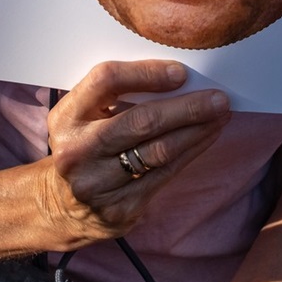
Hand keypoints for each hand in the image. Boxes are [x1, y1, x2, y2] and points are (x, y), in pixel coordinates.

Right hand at [42, 61, 229, 244]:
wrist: (61, 205)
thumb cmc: (85, 145)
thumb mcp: (84, 115)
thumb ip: (118, 95)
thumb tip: (177, 78)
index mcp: (67, 117)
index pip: (106, 81)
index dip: (146, 74)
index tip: (181, 73)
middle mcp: (77, 150)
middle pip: (141, 121)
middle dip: (187, 108)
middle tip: (218, 99)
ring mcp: (98, 183)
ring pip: (159, 152)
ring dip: (196, 131)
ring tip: (220, 116)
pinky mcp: (120, 208)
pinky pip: (164, 175)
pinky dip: (191, 153)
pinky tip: (206, 138)